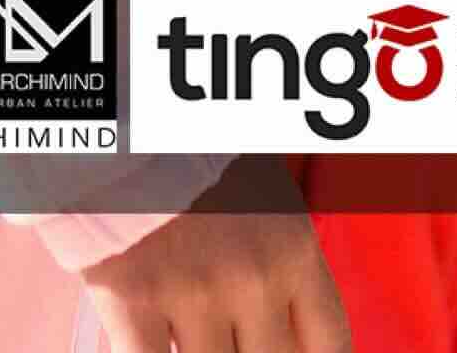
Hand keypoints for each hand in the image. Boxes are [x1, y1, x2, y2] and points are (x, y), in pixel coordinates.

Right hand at [85, 183, 346, 352]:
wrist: (127, 125)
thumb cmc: (198, 159)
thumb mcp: (266, 202)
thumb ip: (282, 268)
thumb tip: (280, 334)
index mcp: (295, 251)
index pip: (329, 347)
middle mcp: (255, 279)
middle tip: (234, 340)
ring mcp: (194, 294)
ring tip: (193, 333)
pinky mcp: (133, 302)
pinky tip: (155, 343)